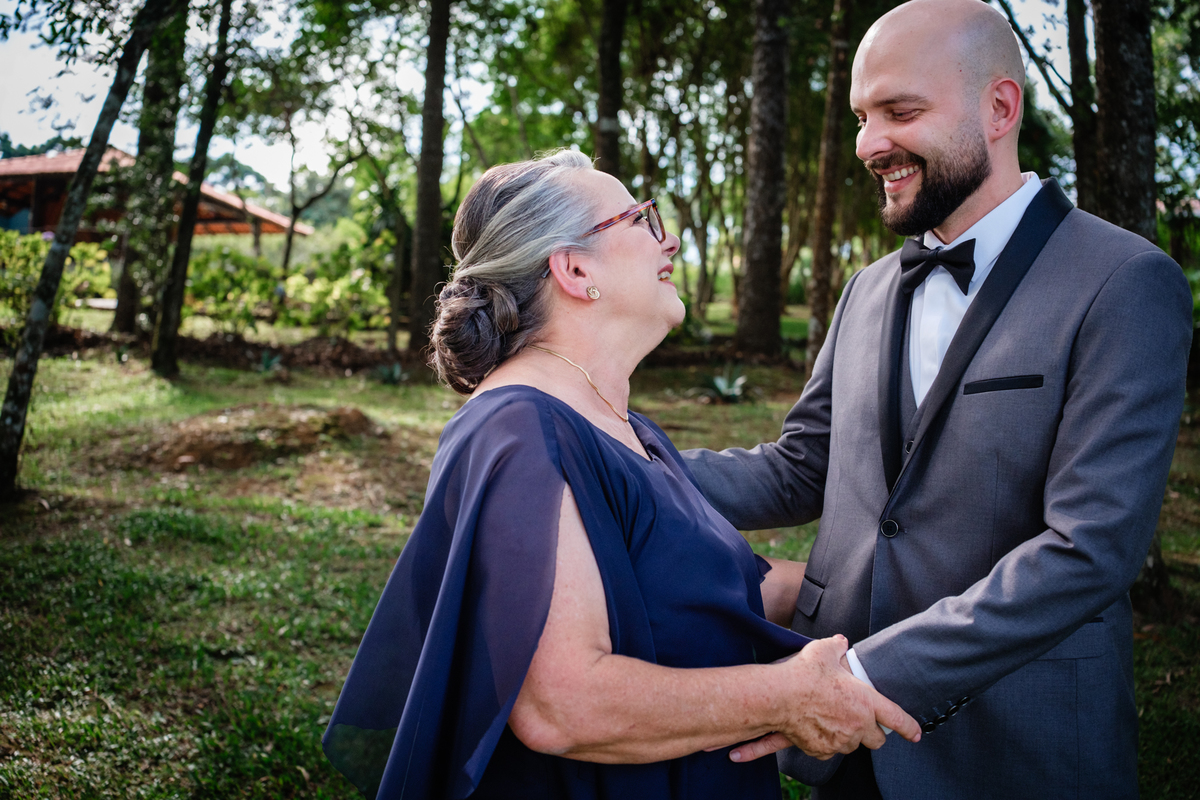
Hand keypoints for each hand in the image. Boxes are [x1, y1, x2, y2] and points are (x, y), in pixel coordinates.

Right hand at [730, 635, 919, 762]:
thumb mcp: (823, 650)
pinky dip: (827, 742)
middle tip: (858, 719)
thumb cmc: (803, 673)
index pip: (897, 718)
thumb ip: (837, 646)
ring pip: (852, 745)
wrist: (777, 697)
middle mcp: (858, 725)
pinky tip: (816, 727)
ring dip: (848, 736)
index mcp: (866, 701)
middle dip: (871, 731)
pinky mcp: (823, 750)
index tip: (915, 734)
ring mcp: (841, 741)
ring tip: (831, 719)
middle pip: (877, 740)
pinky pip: (831, 750)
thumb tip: (841, 642)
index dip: (909, 727)